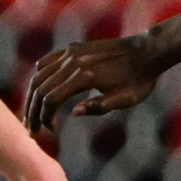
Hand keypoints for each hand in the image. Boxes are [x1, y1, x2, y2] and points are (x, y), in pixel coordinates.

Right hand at [24, 36, 161, 136]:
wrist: (149, 50)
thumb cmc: (140, 79)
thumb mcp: (126, 99)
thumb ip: (99, 107)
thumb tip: (73, 112)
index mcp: (85, 76)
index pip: (51, 100)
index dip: (44, 118)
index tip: (49, 133)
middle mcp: (74, 61)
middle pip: (40, 88)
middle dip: (32, 111)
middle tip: (31, 130)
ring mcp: (71, 52)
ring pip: (39, 75)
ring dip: (32, 96)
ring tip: (31, 115)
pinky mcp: (73, 48)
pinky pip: (47, 62)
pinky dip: (38, 77)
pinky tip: (38, 91)